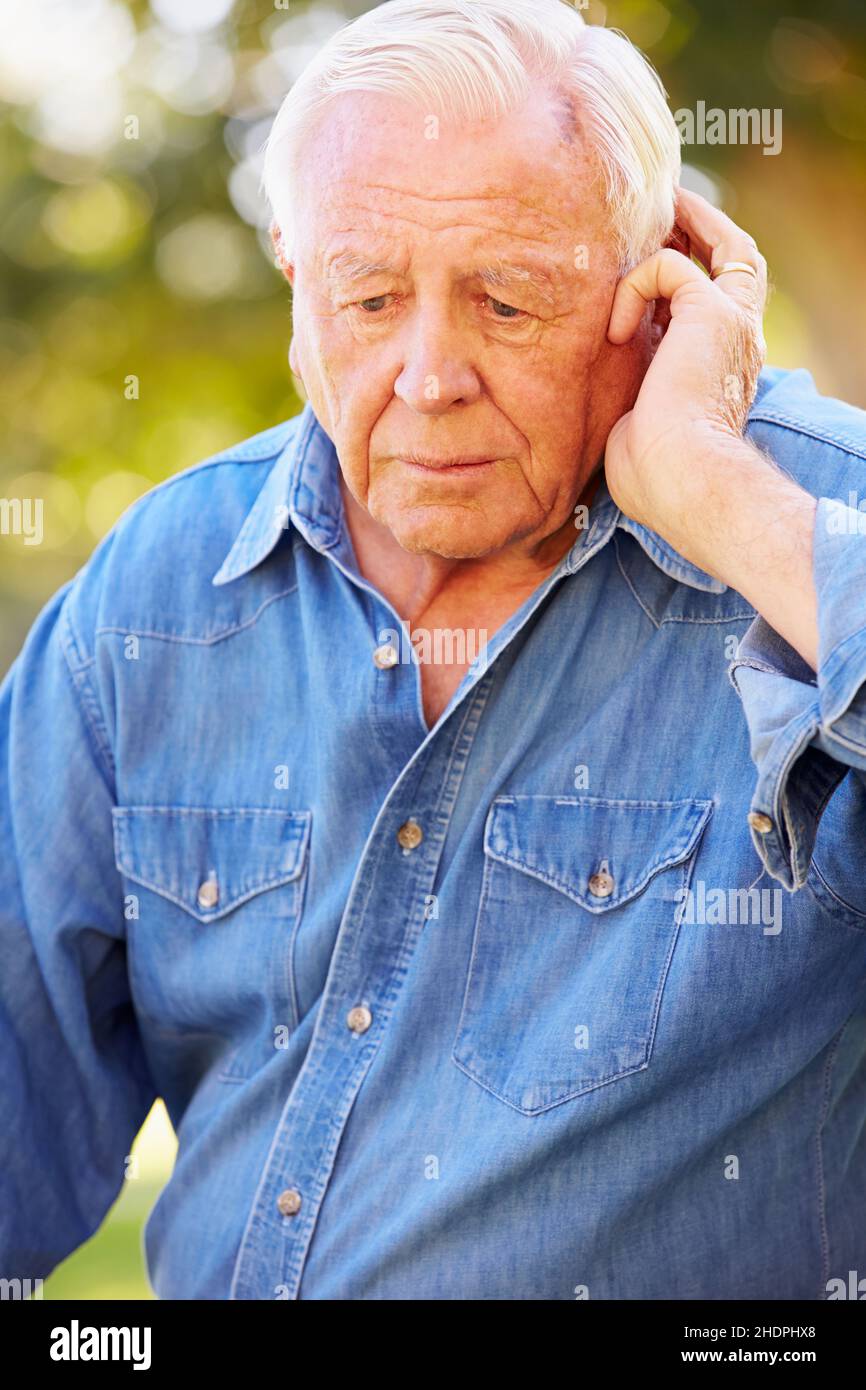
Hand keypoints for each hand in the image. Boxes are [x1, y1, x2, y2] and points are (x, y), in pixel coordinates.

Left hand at [603, 189, 818, 672]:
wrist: (681, 480)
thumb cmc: (652, 475)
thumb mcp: (635, 420)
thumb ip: (629, 388)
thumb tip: (588, 385)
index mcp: (723, 366)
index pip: (721, 300)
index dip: (693, 272)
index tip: (651, 259)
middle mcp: (739, 339)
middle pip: (737, 260)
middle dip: (699, 231)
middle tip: (658, 212)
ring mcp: (732, 322)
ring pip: (722, 245)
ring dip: (680, 225)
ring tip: (635, 220)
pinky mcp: (711, 312)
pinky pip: (669, 266)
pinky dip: (634, 288)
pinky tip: (615, 333)